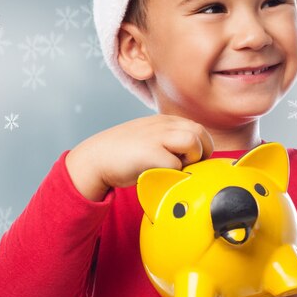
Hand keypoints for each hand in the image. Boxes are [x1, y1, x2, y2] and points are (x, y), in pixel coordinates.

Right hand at [65, 114, 213, 200]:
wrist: (95, 159)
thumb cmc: (125, 155)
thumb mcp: (152, 139)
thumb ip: (171, 141)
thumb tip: (195, 157)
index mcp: (165, 121)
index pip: (198, 129)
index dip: (201, 147)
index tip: (191, 161)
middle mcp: (163, 124)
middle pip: (200, 132)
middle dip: (201, 152)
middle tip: (188, 166)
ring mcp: (155, 136)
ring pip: (192, 142)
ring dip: (190, 159)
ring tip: (175, 168)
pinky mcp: (149, 152)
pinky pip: (175, 163)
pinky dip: (174, 173)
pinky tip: (161, 175)